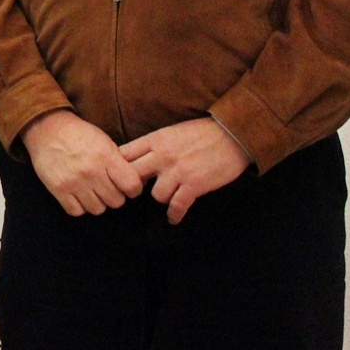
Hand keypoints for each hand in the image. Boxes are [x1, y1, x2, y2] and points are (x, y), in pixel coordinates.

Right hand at [20, 110, 142, 216]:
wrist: (47, 130)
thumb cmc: (79, 134)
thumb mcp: (104, 141)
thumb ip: (118, 161)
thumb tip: (134, 182)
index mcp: (106, 156)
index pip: (132, 186)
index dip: (133, 189)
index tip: (128, 186)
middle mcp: (91, 171)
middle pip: (116, 201)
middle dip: (114, 195)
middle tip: (107, 186)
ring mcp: (74, 182)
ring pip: (98, 209)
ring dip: (97, 202)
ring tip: (91, 190)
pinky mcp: (58, 189)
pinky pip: (77, 211)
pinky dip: (79, 206)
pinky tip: (78, 194)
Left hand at [121, 118, 249, 224]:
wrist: (232, 134)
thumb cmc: (202, 131)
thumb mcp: (172, 131)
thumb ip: (154, 145)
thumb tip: (138, 158)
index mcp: (155, 140)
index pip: (124, 154)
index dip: (118, 167)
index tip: (118, 176)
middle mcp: (162, 156)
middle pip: (133, 176)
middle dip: (133, 186)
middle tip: (137, 193)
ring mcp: (178, 172)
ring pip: (155, 195)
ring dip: (162, 197)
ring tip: (167, 197)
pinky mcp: (194, 185)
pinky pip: (177, 206)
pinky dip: (174, 215)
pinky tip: (173, 218)